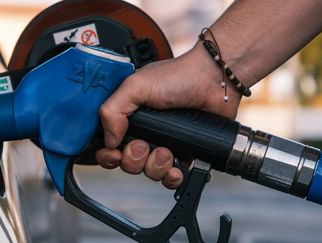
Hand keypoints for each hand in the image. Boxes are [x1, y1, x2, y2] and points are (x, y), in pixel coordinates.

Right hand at [96, 43, 241, 188]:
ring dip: (155, 166)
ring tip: (167, 151)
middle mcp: (143, 131)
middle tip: (145, 145)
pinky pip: (170, 177)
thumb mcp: (136, 86)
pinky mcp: (182, 153)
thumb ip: (112, 111)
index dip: (107, 154)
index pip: (107, 144)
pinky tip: (176, 168)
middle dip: (134, 159)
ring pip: (148, 172)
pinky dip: (172, 177)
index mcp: (128, 117)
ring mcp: (163, 143)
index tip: (115, 153)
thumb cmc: (178, 77)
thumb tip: (108, 141)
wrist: (214, 82)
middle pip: (126, 162)